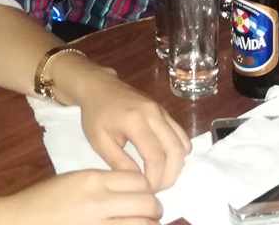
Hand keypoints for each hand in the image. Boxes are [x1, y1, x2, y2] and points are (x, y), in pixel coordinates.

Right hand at [4, 169, 162, 224]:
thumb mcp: (75, 179)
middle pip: (146, 203)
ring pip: (142, 224)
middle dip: (155, 208)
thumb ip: (104, 182)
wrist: (20, 221)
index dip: (148, 187)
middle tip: (154, 211)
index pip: (139, 181)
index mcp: (93, 180)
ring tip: (147, 223)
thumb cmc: (44, 199)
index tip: (147, 193)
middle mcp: (99, 203)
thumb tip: (134, 188)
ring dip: (149, 224)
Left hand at [74, 67, 191, 191]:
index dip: (155, 179)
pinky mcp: (165, 112)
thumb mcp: (99, 141)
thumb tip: (137, 183)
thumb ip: (119, 163)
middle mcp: (154, 114)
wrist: (100, 87)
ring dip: (176, 164)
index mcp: (135, 121)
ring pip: (183, 143)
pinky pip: (181, 134)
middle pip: (176, 150)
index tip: (145, 191)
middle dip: (170, 175)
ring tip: (160, 176)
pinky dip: (178, 151)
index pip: (155, 156)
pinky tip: (163, 160)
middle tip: (156, 188)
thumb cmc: (95, 114)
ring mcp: (162, 111)